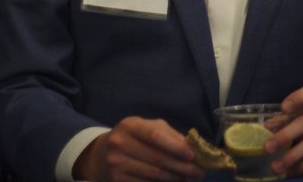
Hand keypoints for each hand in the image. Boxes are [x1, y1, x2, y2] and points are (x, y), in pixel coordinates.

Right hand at [73, 118, 203, 181]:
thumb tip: (193, 147)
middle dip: (182, 167)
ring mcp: (116, 164)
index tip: (192, 156)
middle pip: (157, 158)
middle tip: (199, 173)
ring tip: (189, 179)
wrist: (103, 154)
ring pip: (153, 175)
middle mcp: (119, 143)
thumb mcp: (149, 128)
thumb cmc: (134, 138)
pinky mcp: (117, 180)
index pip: (155, 136)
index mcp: (130, 125)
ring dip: (175, 179)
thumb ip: (170, 135)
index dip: (175, 147)